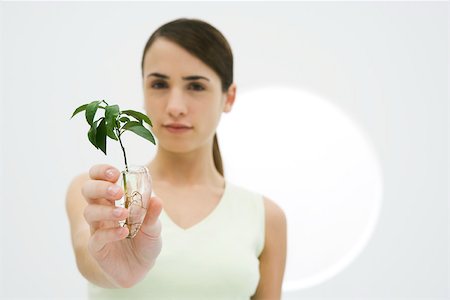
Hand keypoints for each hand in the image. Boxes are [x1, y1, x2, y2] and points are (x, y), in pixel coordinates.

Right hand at [81, 164, 161, 287]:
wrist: (140, 268)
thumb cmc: (145, 241)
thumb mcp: (154, 226)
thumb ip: (153, 213)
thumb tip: (156, 199)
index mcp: (114, 201)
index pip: (99, 178)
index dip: (102, 171)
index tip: (115, 173)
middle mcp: (102, 211)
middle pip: (88, 191)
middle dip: (100, 187)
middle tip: (117, 192)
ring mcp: (97, 229)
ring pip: (89, 212)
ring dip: (106, 211)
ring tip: (124, 214)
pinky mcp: (97, 247)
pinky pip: (97, 237)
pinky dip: (110, 233)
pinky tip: (124, 232)